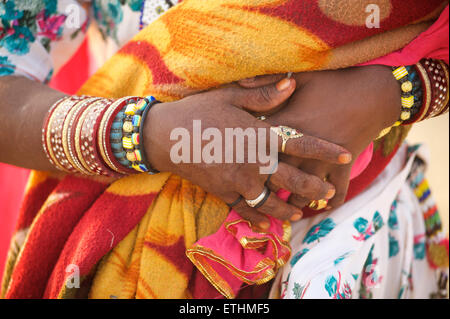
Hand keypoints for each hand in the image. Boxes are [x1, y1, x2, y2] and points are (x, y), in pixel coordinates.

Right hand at [143, 78, 351, 228]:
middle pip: (293, 180)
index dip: (324, 149)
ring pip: (273, 202)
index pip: (299, 143)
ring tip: (304, 211)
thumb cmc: (198, 113)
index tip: (345, 154)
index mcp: (258, 136)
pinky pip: (247, 212)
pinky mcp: (224, 195)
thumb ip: (263, 95)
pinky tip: (270, 226)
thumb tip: (292, 83)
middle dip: (315, 187)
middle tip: (328, 192)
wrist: (164, 137)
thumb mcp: (230, 96)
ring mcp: (239, 183)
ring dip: (291, 209)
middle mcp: (253, 163)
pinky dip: (260, 220)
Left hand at [239, 66, 400, 208]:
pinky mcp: (344, 167)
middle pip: (277, 175)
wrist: (375, 92)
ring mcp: (324, 161)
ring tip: (284, 208)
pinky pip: (337, 192)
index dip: (245, 157)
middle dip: (263, 188)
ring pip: (303, 191)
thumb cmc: (335, 82)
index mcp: (288, 126)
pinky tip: (321, 207)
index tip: (236, 165)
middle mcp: (302, 149)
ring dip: (293, 202)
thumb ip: (268, 82)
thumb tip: (239, 82)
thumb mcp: (301, 77)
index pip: (259, 147)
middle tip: (252, 194)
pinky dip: (331, 203)